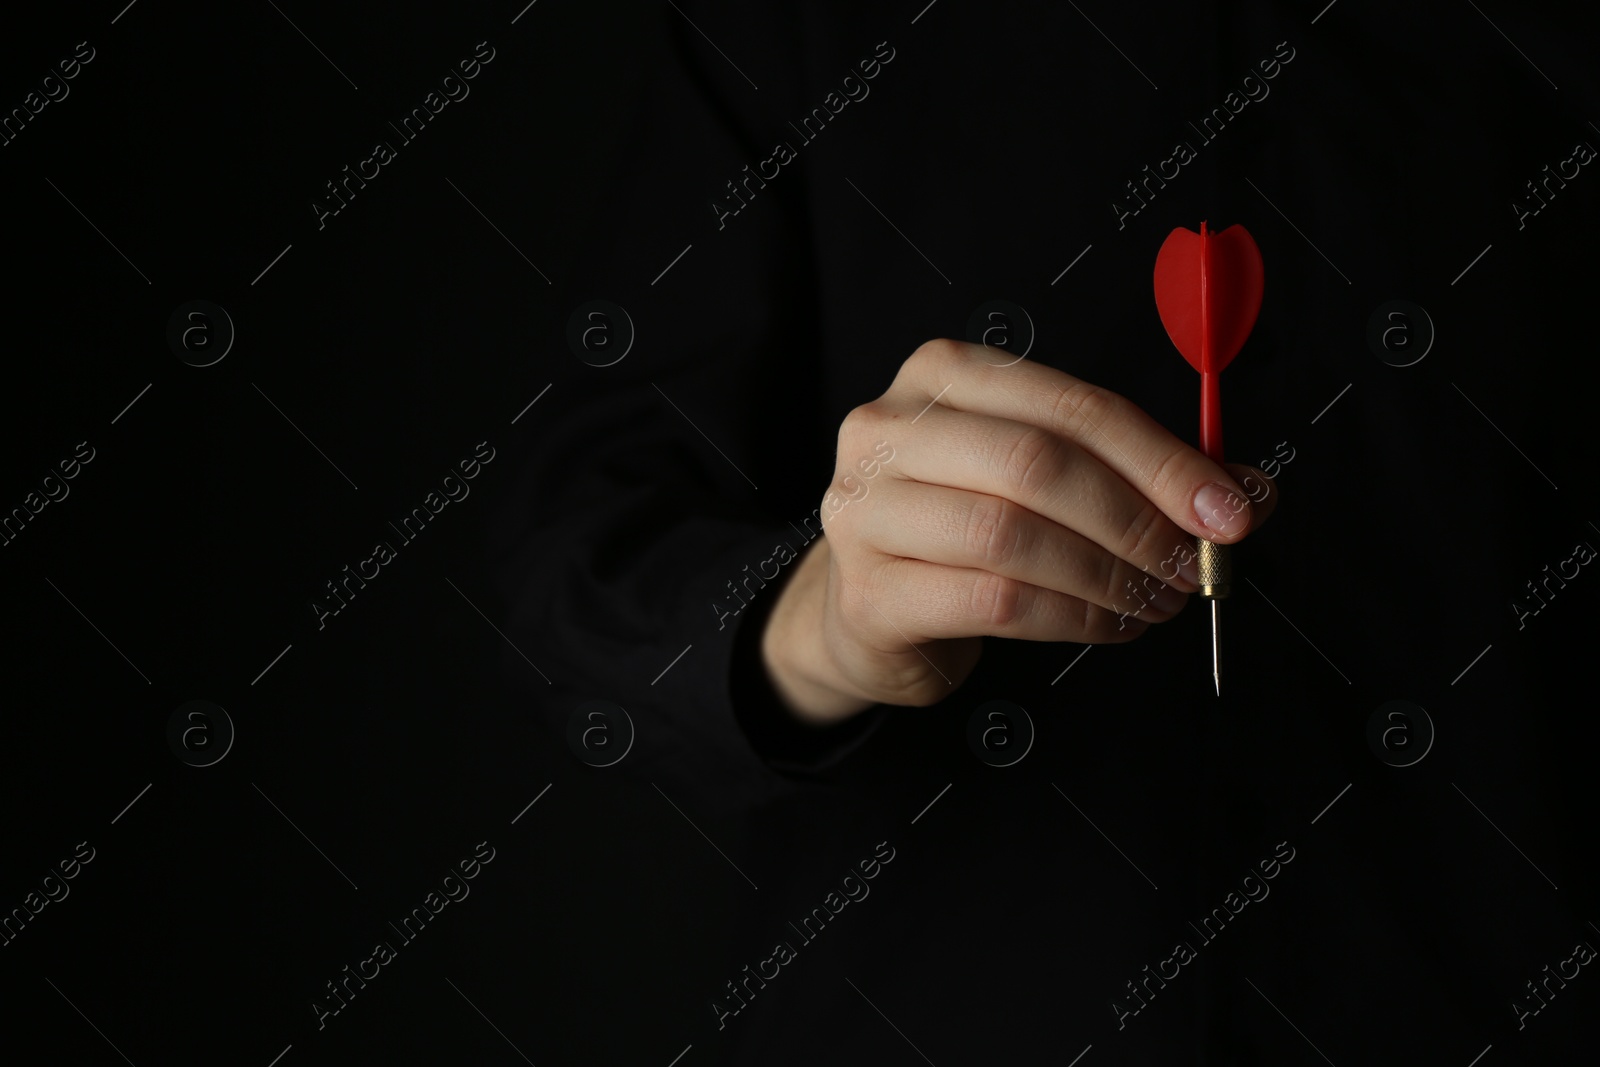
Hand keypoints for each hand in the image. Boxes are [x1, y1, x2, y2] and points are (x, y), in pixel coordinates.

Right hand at [760, 339, 1278, 724]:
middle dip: (1136, 519)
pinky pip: (994, 601)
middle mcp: (890, 429)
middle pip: (1038, 463)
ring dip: (1106, 575)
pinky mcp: (870, 592)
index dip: (1161, 459)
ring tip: (1153, 601)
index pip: (1071, 406)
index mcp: (943, 375)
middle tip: (1190, 564)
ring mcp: (867, 510)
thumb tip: (1243, 496)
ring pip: (1012, 535)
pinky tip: (1105, 626)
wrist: (868, 611)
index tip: (1227, 510)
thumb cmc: (963, 531)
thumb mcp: (1043, 479)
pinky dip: (1070, 619)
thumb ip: (1132, 473)